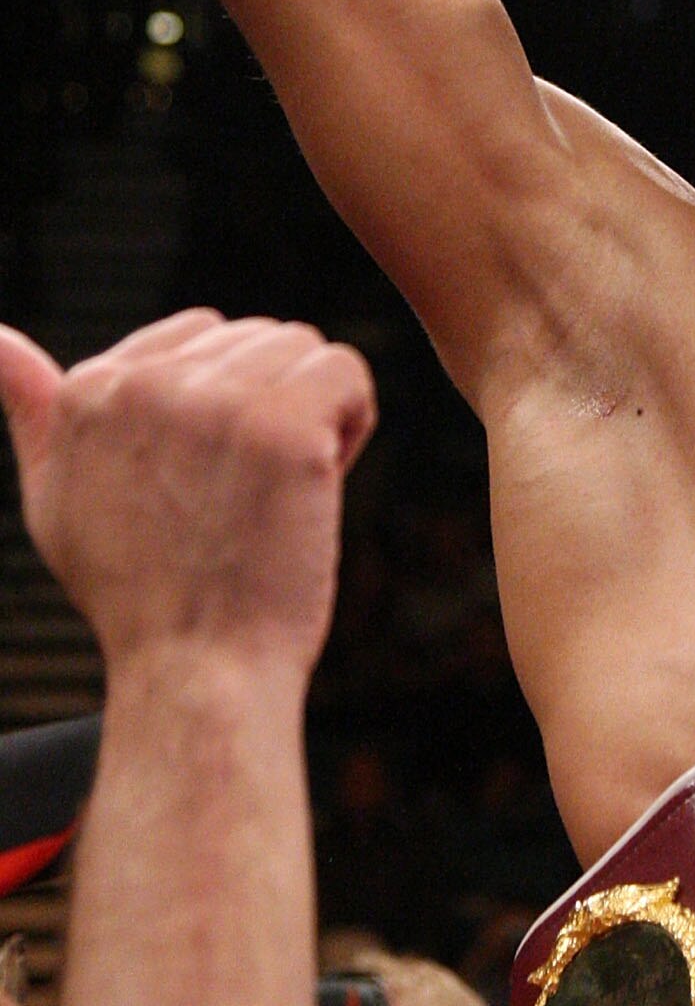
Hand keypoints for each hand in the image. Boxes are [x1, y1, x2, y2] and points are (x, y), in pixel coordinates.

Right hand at [0, 310, 375, 676]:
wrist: (197, 672)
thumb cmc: (137, 597)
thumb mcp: (55, 497)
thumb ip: (32, 407)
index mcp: (90, 389)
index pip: (198, 333)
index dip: (223, 403)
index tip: (208, 476)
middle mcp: (147, 383)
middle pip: (256, 338)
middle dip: (268, 403)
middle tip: (245, 495)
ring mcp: (216, 403)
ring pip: (302, 349)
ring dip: (312, 412)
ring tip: (280, 489)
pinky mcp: (283, 428)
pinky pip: (347, 373)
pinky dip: (352, 422)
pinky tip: (320, 482)